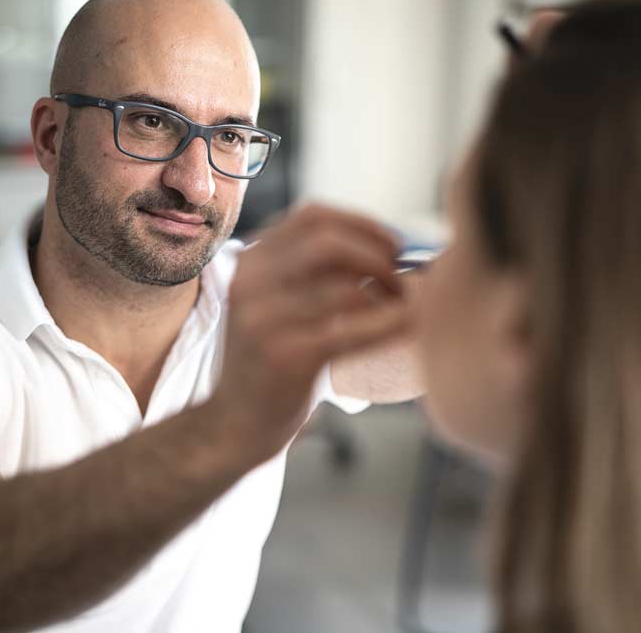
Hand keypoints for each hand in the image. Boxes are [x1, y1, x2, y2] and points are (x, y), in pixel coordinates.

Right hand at [206, 204, 411, 464]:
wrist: (234, 423)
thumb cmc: (271, 361)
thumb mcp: (277, 304)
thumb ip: (313, 273)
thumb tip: (389, 249)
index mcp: (250, 262)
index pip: (313, 216)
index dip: (362, 224)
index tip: (393, 245)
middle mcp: (251, 284)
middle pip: (329, 243)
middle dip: (377, 255)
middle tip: (400, 279)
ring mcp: (264, 321)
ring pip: (345, 288)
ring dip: (388, 294)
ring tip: (401, 308)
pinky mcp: (285, 357)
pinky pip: (351, 331)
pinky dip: (387, 325)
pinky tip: (406, 326)